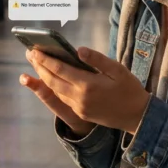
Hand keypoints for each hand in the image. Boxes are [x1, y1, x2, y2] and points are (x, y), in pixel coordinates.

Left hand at [22, 47, 150, 134]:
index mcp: (88, 85)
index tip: (35, 50)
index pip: (60, 69)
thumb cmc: (129, 89)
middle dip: (40, 67)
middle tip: (30, 55)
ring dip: (44, 77)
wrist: (137, 116)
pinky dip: (54, 87)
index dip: (46, 59)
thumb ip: (97, 59)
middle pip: (53, 81)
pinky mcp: (81, 113)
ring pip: (56, 91)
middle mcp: (79, 98)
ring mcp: (79, 107)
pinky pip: (63, 98)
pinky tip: (52, 80)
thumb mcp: (117, 70)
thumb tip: (78, 50)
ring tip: (37, 65)